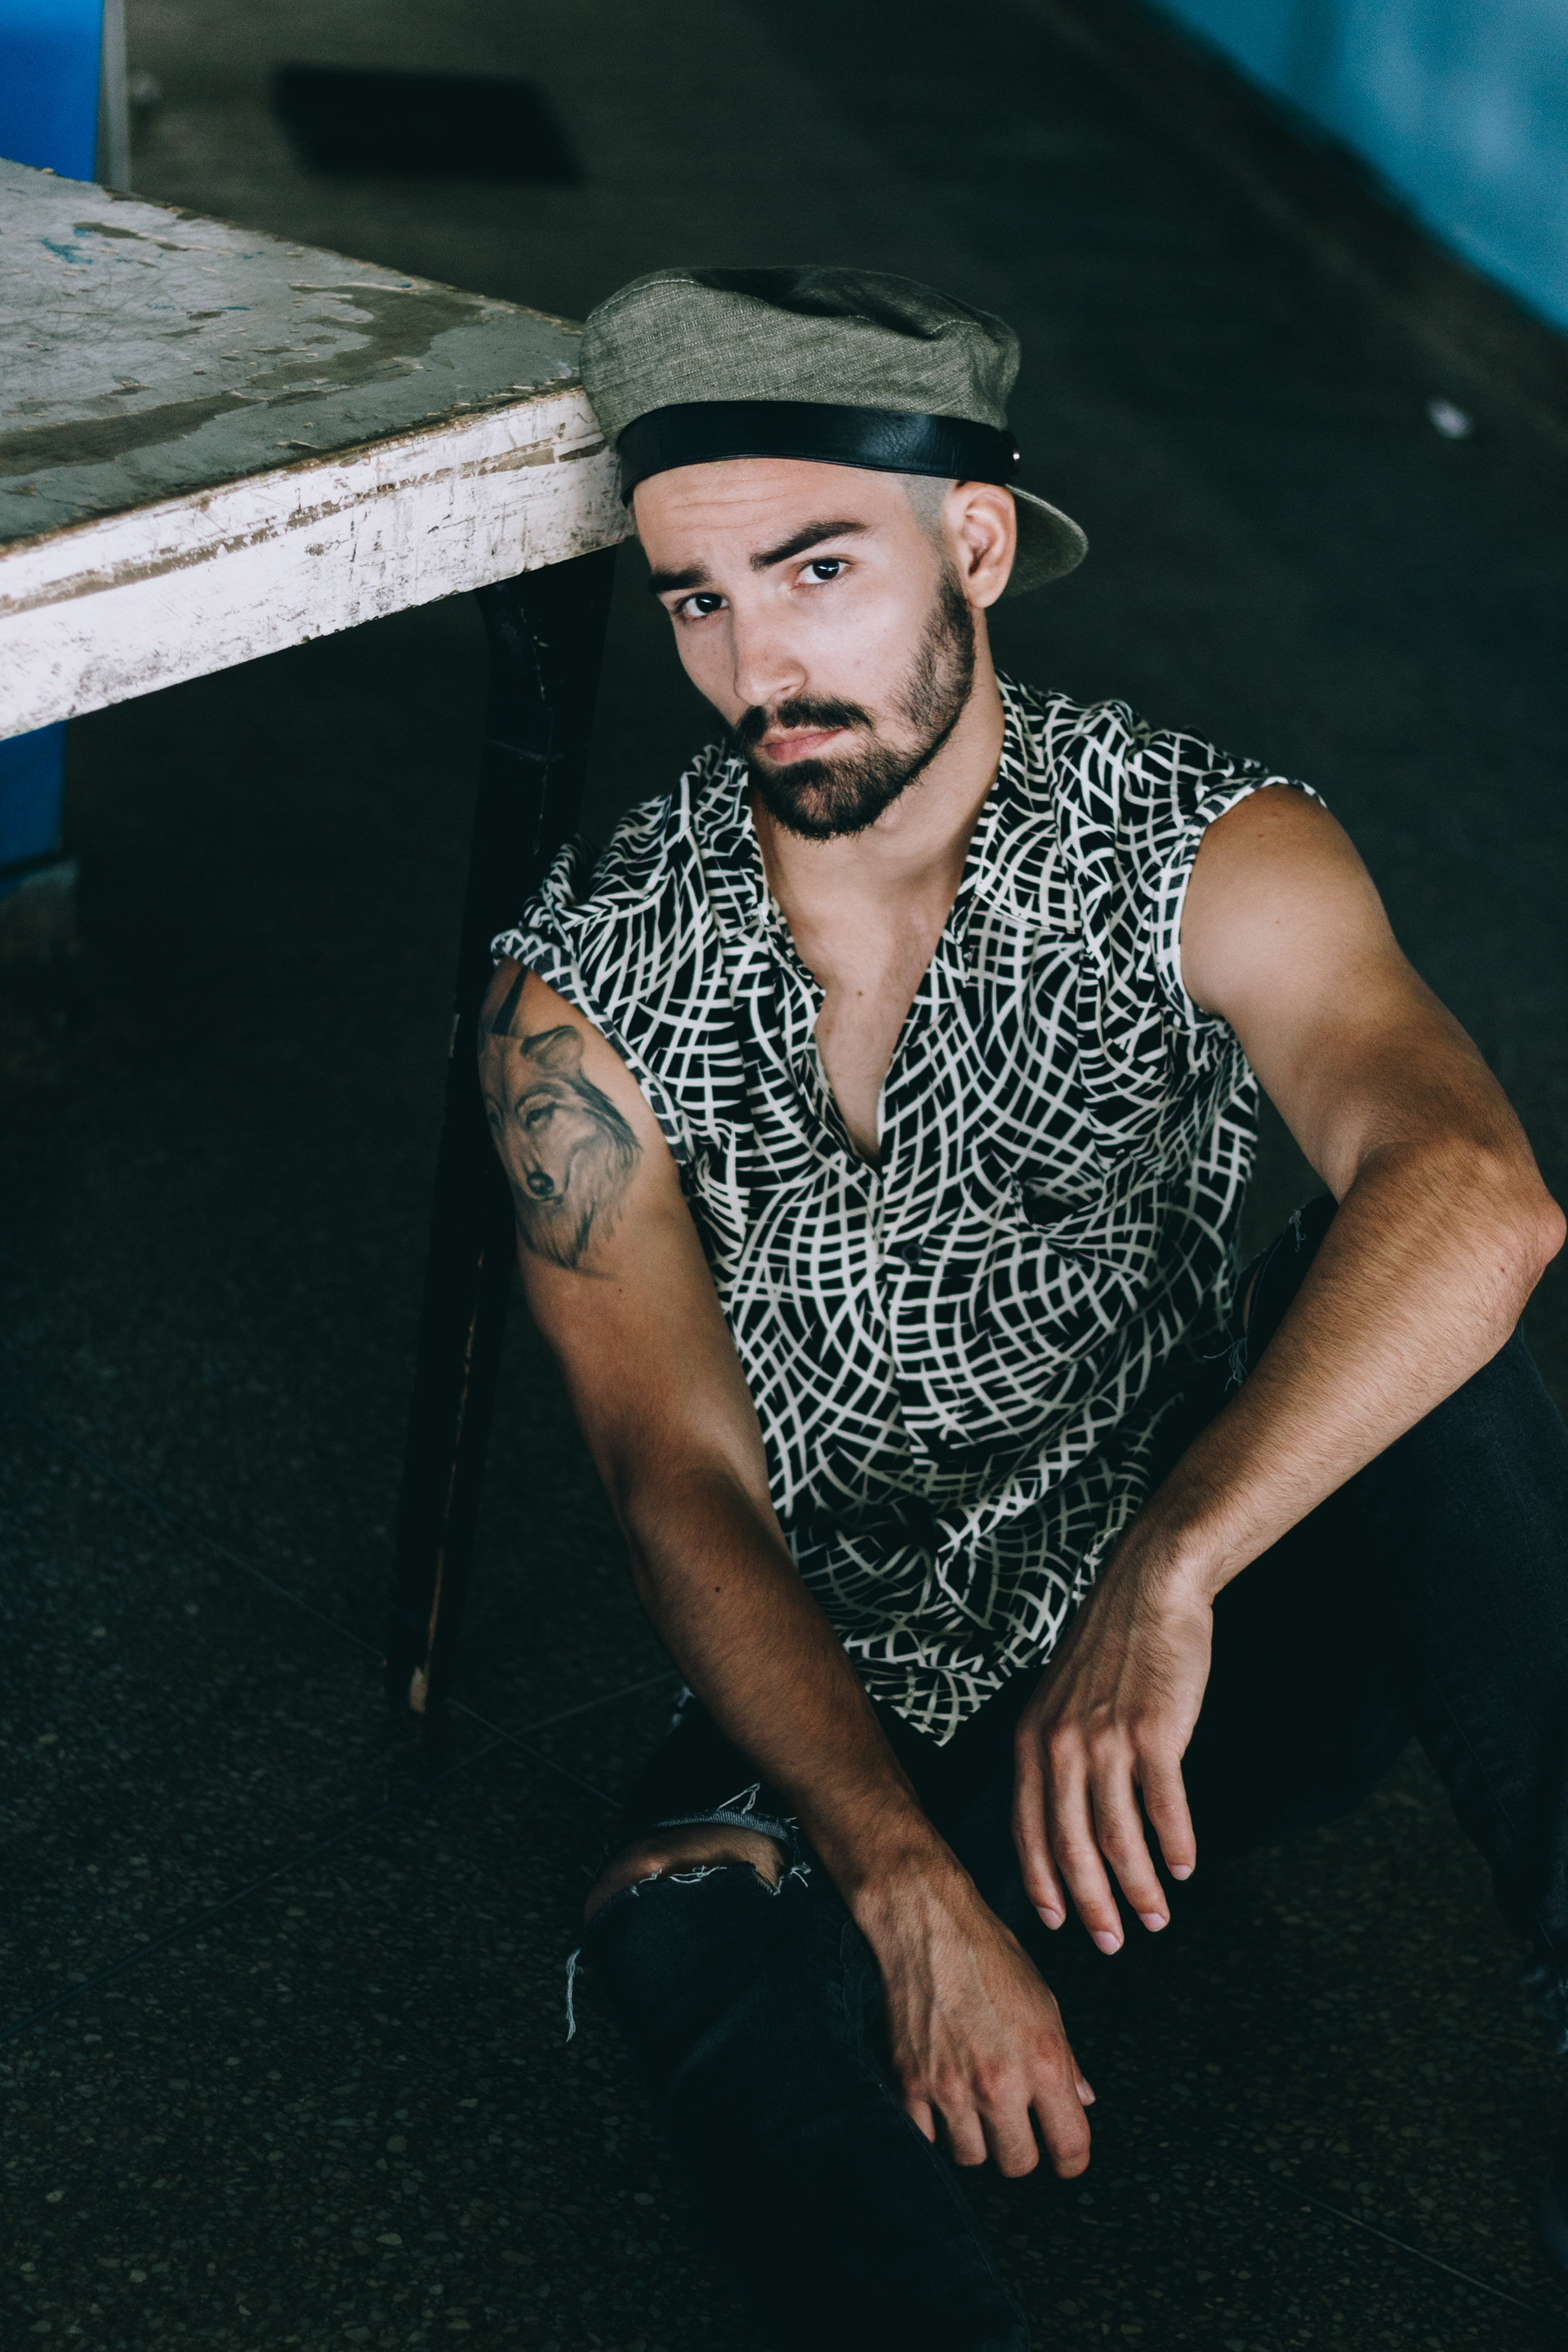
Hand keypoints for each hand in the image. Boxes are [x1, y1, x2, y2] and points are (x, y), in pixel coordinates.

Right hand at [862, 1857, 1094, 2177]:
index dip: (1070, 2159)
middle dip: (1019, 2147)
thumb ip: (1067, 2059)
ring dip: (975, 2139)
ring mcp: (952, 2088)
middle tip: (1012, 2122)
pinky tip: (940, 2098)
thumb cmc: (988, 1955)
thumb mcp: (1045, 2001)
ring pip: (971, 2158)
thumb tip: (1083, 2098)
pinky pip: (927, 2139)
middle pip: (1017, 2164)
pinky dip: (934, 2127)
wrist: (927, 1926)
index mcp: (1044, 2063)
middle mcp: (1000, 2084)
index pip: (1070, 2148)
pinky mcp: (910, 2084)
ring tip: (972, 2105)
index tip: (1063, 2155)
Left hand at [1011, 1541, 1213, 1950]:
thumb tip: (1059, 1811)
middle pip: (1071, 1847)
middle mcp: (1061, 1745)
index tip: (1056, 1923)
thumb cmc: (1111, 1648)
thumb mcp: (1058, 1699)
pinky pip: (1163, 1807)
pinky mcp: (1155, 1734)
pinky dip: (1176, 1845)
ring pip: (1118, 1838)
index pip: (1027, 1830)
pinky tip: (1185, 1867)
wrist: (1149, 1589)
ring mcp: (1107, 1740)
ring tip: (1157, 1916)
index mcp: (1031, 1740)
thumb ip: (1053, 1752)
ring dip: (1140, 1887)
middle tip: (1112, 1941)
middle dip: (1091, 1905)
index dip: (1042, 1883)